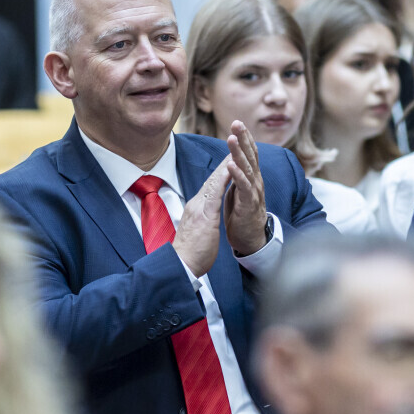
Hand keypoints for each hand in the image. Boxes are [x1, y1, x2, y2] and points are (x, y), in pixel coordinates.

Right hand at [173, 158, 229, 276]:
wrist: (181, 265)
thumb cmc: (190, 254)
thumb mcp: (197, 233)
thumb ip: (200, 222)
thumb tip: (202, 220)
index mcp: (195, 210)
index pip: (209, 188)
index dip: (218, 174)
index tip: (227, 163)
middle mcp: (196, 205)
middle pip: (211, 180)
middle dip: (222, 164)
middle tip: (233, 148)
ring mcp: (199, 209)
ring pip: (213, 182)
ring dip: (224, 166)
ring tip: (233, 151)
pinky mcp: (204, 216)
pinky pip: (215, 194)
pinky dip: (222, 180)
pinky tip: (230, 170)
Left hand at [223, 121, 267, 256]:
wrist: (250, 240)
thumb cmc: (242, 214)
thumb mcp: (238, 190)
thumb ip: (237, 175)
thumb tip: (232, 159)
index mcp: (251, 177)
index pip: (249, 154)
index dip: (244, 138)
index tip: (237, 123)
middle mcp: (255, 182)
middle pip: (250, 156)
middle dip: (243, 138)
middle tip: (237, 123)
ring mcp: (254, 192)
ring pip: (247, 168)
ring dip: (239, 152)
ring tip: (231, 138)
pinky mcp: (249, 204)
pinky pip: (244, 187)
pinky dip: (238, 175)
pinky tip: (231, 165)